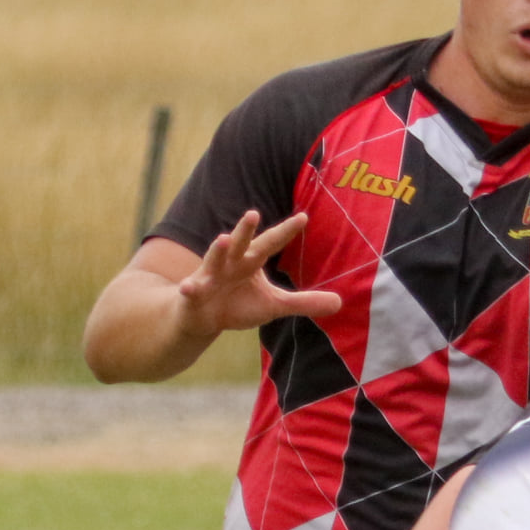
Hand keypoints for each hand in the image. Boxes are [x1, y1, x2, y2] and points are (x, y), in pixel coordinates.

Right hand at [176, 210, 342, 337]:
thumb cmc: (238, 304)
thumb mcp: (275, 305)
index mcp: (251, 261)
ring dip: (218, 250)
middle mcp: (231, 262)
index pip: (272, 243)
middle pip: (242, 243)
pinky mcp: (194, 291)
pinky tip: (188, 287)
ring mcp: (211, 275)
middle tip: (254, 213)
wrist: (202, 316)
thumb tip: (340, 303)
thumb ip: (305, 302)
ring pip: (214, 260)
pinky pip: (192, 289)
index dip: (286, 231)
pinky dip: (190, 288)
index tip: (304, 217)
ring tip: (224, 238)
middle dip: (246, 229)